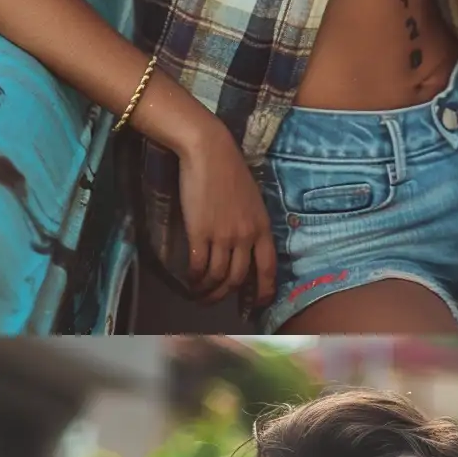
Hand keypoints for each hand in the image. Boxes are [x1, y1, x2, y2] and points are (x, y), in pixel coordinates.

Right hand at [172, 118, 276, 310]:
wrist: (209, 152)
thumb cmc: (230, 171)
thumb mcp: (252, 200)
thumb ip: (251, 224)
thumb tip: (243, 245)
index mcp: (262, 227)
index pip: (268, 268)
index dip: (263, 291)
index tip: (257, 304)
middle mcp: (246, 236)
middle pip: (238, 278)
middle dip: (225, 295)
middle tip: (213, 299)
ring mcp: (223, 236)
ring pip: (217, 276)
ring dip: (207, 290)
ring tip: (198, 293)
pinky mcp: (200, 233)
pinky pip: (198, 265)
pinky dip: (194, 278)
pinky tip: (189, 279)